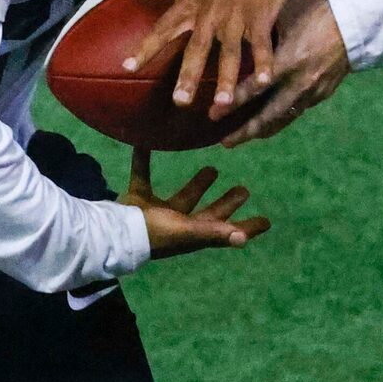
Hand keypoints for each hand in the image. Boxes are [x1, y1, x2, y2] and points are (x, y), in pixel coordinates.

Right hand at [119, 147, 271, 257]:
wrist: (115, 232)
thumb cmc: (155, 233)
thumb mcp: (187, 231)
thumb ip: (213, 232)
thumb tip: (243, 239)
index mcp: (194, 233)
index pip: (227, 231)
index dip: (246, 227)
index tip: (267, 221)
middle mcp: (179, 224)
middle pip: (209, 213)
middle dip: (226, 203)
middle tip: (244, 189)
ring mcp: (158, 213)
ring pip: (183, 196)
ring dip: (197, 184)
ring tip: (214, 167)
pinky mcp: (138, 200)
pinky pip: (143, 176)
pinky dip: (143, 160)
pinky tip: (144, 143)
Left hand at [127, 0, 293, 118]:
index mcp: (190, 2)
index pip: (163, 28)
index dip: (145, 48)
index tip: (127, 68)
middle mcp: (210, 13)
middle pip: (197, 48)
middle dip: (188, 75)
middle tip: (180, 102)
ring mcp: (237, 16)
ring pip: (229, 51)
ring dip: (226, 78)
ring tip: (222, 103)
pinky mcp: (261, 16)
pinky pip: (262, 43)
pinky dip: (264, 62)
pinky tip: (263, 81)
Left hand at [221, 0, 351, 144]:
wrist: (356, 23)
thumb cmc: (317, 11)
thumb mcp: (285, 13)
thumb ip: (262, 28)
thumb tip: (234, 31)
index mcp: (288, 60)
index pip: (254, 88)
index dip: (232, 103)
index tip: (213, 114)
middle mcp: (299, 82)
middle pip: (268, 116)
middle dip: (245, 131)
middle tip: (224, 142)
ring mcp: (312, 92)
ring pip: (283, 119)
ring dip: (261, 131)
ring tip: (241, 139)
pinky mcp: (322, 95)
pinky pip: (296, 112)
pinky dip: (279, 120)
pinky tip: (267, 124)